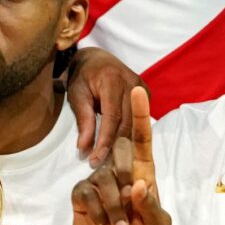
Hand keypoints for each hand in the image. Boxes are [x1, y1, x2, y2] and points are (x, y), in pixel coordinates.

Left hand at [66, 47, 141, 164]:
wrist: (96, 59)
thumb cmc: (83, 77)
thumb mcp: (77, 96)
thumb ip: (83, 122)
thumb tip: (83, 149)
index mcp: (113, 79)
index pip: (112, 117)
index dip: (105, 141)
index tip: (95, 159)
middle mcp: (132, 82)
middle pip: (127, 123)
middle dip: (114, 146)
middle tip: (101, 165)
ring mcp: (142, 88)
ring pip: (135, 124)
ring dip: (122, 144)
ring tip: (108, 161)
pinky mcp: (146, 94)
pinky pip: (139, 120)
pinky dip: (129, 135)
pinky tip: (118, 148)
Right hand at [70, 87, 170, 224]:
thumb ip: (152, 206)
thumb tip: (136, 184)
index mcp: (144, 173)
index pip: (142, 139)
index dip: (140, 115)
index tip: (137, 90)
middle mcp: (120, 173)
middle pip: (120, 151)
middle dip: (125, 173)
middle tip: (129, 204)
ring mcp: (98, 183)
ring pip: (104, 178)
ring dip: (114, 208)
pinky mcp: (81, 196)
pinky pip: (86, 193)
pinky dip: (98, 213)